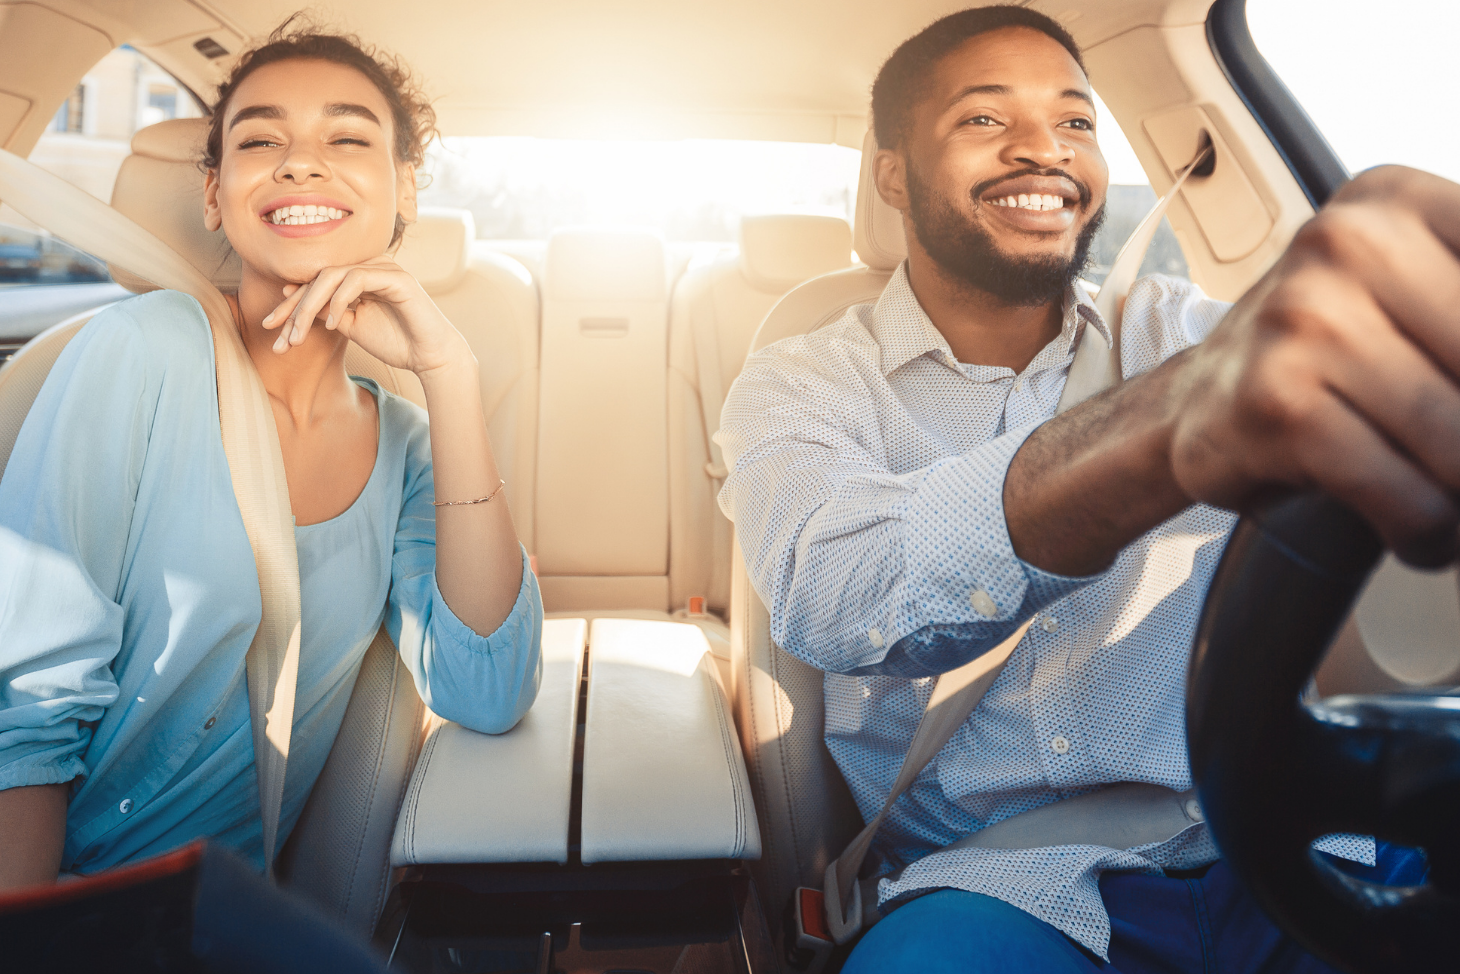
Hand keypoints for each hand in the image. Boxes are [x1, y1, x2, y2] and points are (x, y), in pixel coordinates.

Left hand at [261, 256, 470, 376]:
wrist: (431, 357)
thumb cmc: (397, 342)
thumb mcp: (352, 327)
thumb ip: (327, 311)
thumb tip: (294, 299)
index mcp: (360, 277)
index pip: (318, 283)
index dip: (291, 304)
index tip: (269, 326)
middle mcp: (371, 267)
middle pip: (320, 277)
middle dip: (294, 307)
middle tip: (276, 332)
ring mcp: (384, 269)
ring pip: (333, 276)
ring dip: (310, 306)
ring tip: (299, 335)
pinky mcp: (396, 277)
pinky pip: (357, 280)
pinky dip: (339, 301)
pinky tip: (334, 324)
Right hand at [1170, 165, 1459, 565]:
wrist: (1198, 404)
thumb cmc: (1323, 356)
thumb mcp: (1410, 292)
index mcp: (1394, 201)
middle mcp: (1348, 243)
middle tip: (1456, 451)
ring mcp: (1305, 321)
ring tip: (1448, 500)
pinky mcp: (1279, 403)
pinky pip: (1408, 495)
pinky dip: (1428, 531)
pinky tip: (1418, 528)